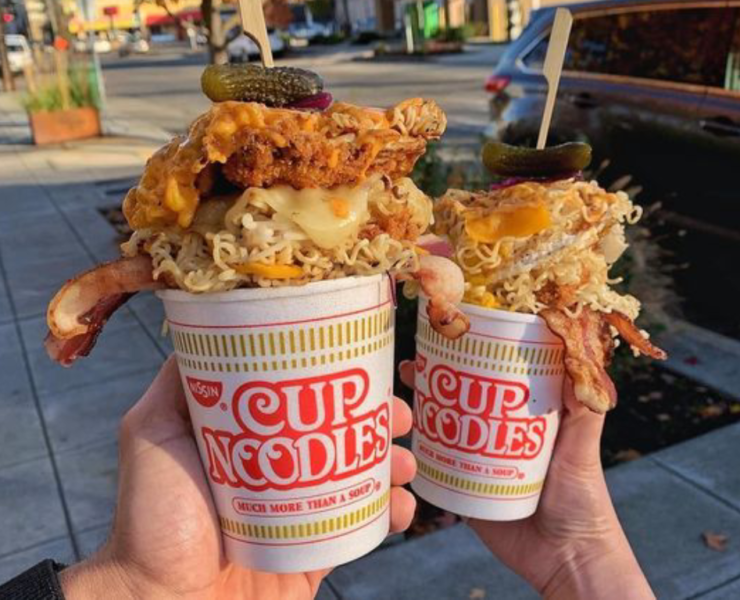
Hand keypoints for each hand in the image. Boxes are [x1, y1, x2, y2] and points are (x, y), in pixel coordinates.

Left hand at [61, 357, 416, 599]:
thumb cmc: (152, 519)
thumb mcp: (151, 432)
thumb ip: (175, 384)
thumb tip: (204, 327)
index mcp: (247, 439)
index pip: (300, 399)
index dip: (335, 382)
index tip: (364, 367)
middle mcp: (276, 471)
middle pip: (338, 435)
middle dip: (375, 422)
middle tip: (399, 416)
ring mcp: (298, 513)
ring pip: (358, 478)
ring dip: (392, 464)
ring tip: (405, 463)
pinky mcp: (314, 553)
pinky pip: (362, 529)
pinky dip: (390, 515)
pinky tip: (401, 507)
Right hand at [399, 361, 653, 599]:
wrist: (567, 561)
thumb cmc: (585, 503)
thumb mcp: (583, 450)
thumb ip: (585, 411)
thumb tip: (581, 359)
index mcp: (524, 419)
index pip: (496, 379)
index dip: (474, 357)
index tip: (456, 337)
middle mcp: (497, 436)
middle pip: (463, 399)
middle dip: (438, 380)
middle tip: (417, 363)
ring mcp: (478, 462)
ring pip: (444, 429)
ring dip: (423, 410)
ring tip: (405, 392)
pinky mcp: (463, 490)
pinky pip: (436, 467)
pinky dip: (418, 451)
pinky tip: (403, 435)